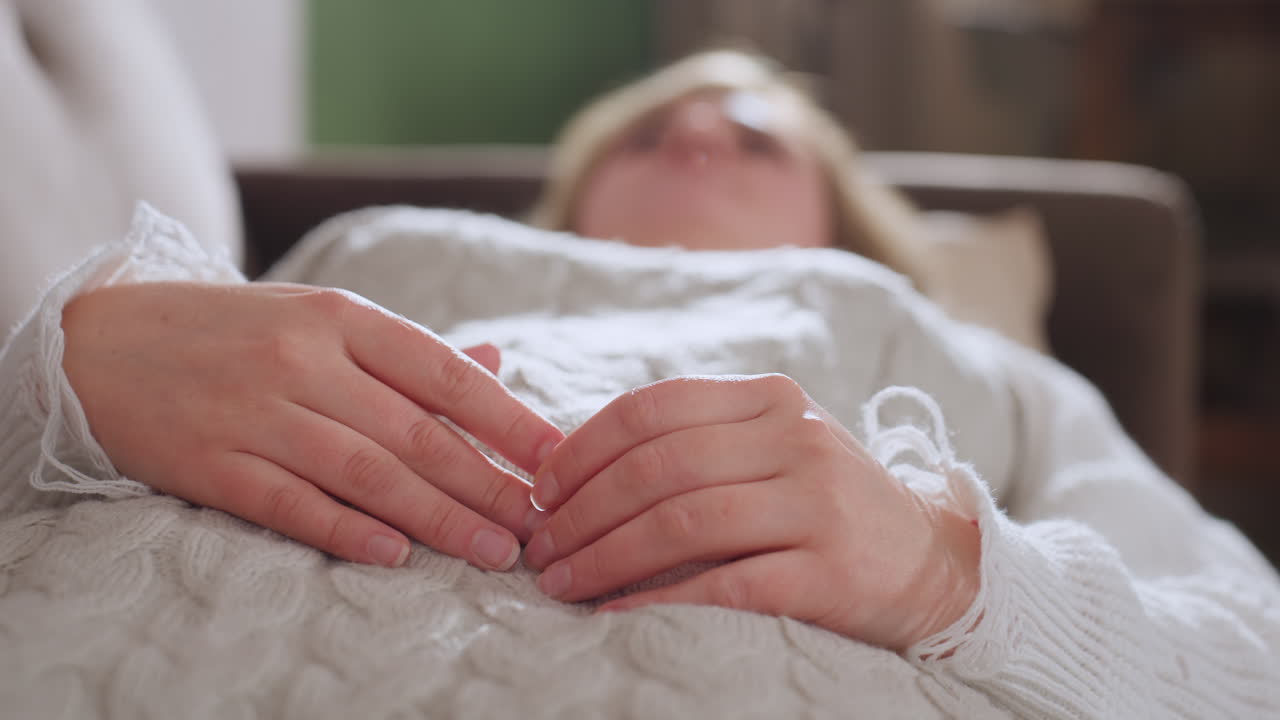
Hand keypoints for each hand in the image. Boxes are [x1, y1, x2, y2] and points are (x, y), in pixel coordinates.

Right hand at [61, 282, 562, 569]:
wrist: (105, 342)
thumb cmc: (236, 331)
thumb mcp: (321, 318)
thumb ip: (407, 352)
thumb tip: (497, 363)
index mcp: (340, 317)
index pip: (442, 371)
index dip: (506, 418)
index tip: (554, 457)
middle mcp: (303, 359)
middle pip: (414, 432)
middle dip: (485, 482)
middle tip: (535, 522)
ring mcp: (254, 412)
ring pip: (365, 471)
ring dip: (437, 516)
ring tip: (491, 548)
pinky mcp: (211, 462)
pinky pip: (289, 503)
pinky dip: (344, 530)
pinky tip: (396, 554)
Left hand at [522, 375, 979, 650]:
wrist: (931, 563)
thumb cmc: (825, 504)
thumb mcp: (773, 447)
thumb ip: (696, 441)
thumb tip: (575, 467)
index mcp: (772, 399)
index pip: (655, 407)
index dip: (582, 446)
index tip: (539, 488)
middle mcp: (798, 439)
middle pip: (660, 466)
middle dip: (580, 509)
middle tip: (539, 548)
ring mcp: (819, 503)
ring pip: (683, 521)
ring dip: (605, 555)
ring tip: (562, 583)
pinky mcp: (831, 572)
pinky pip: (724, 584)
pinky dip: (658, 599)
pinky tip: (616, 612)